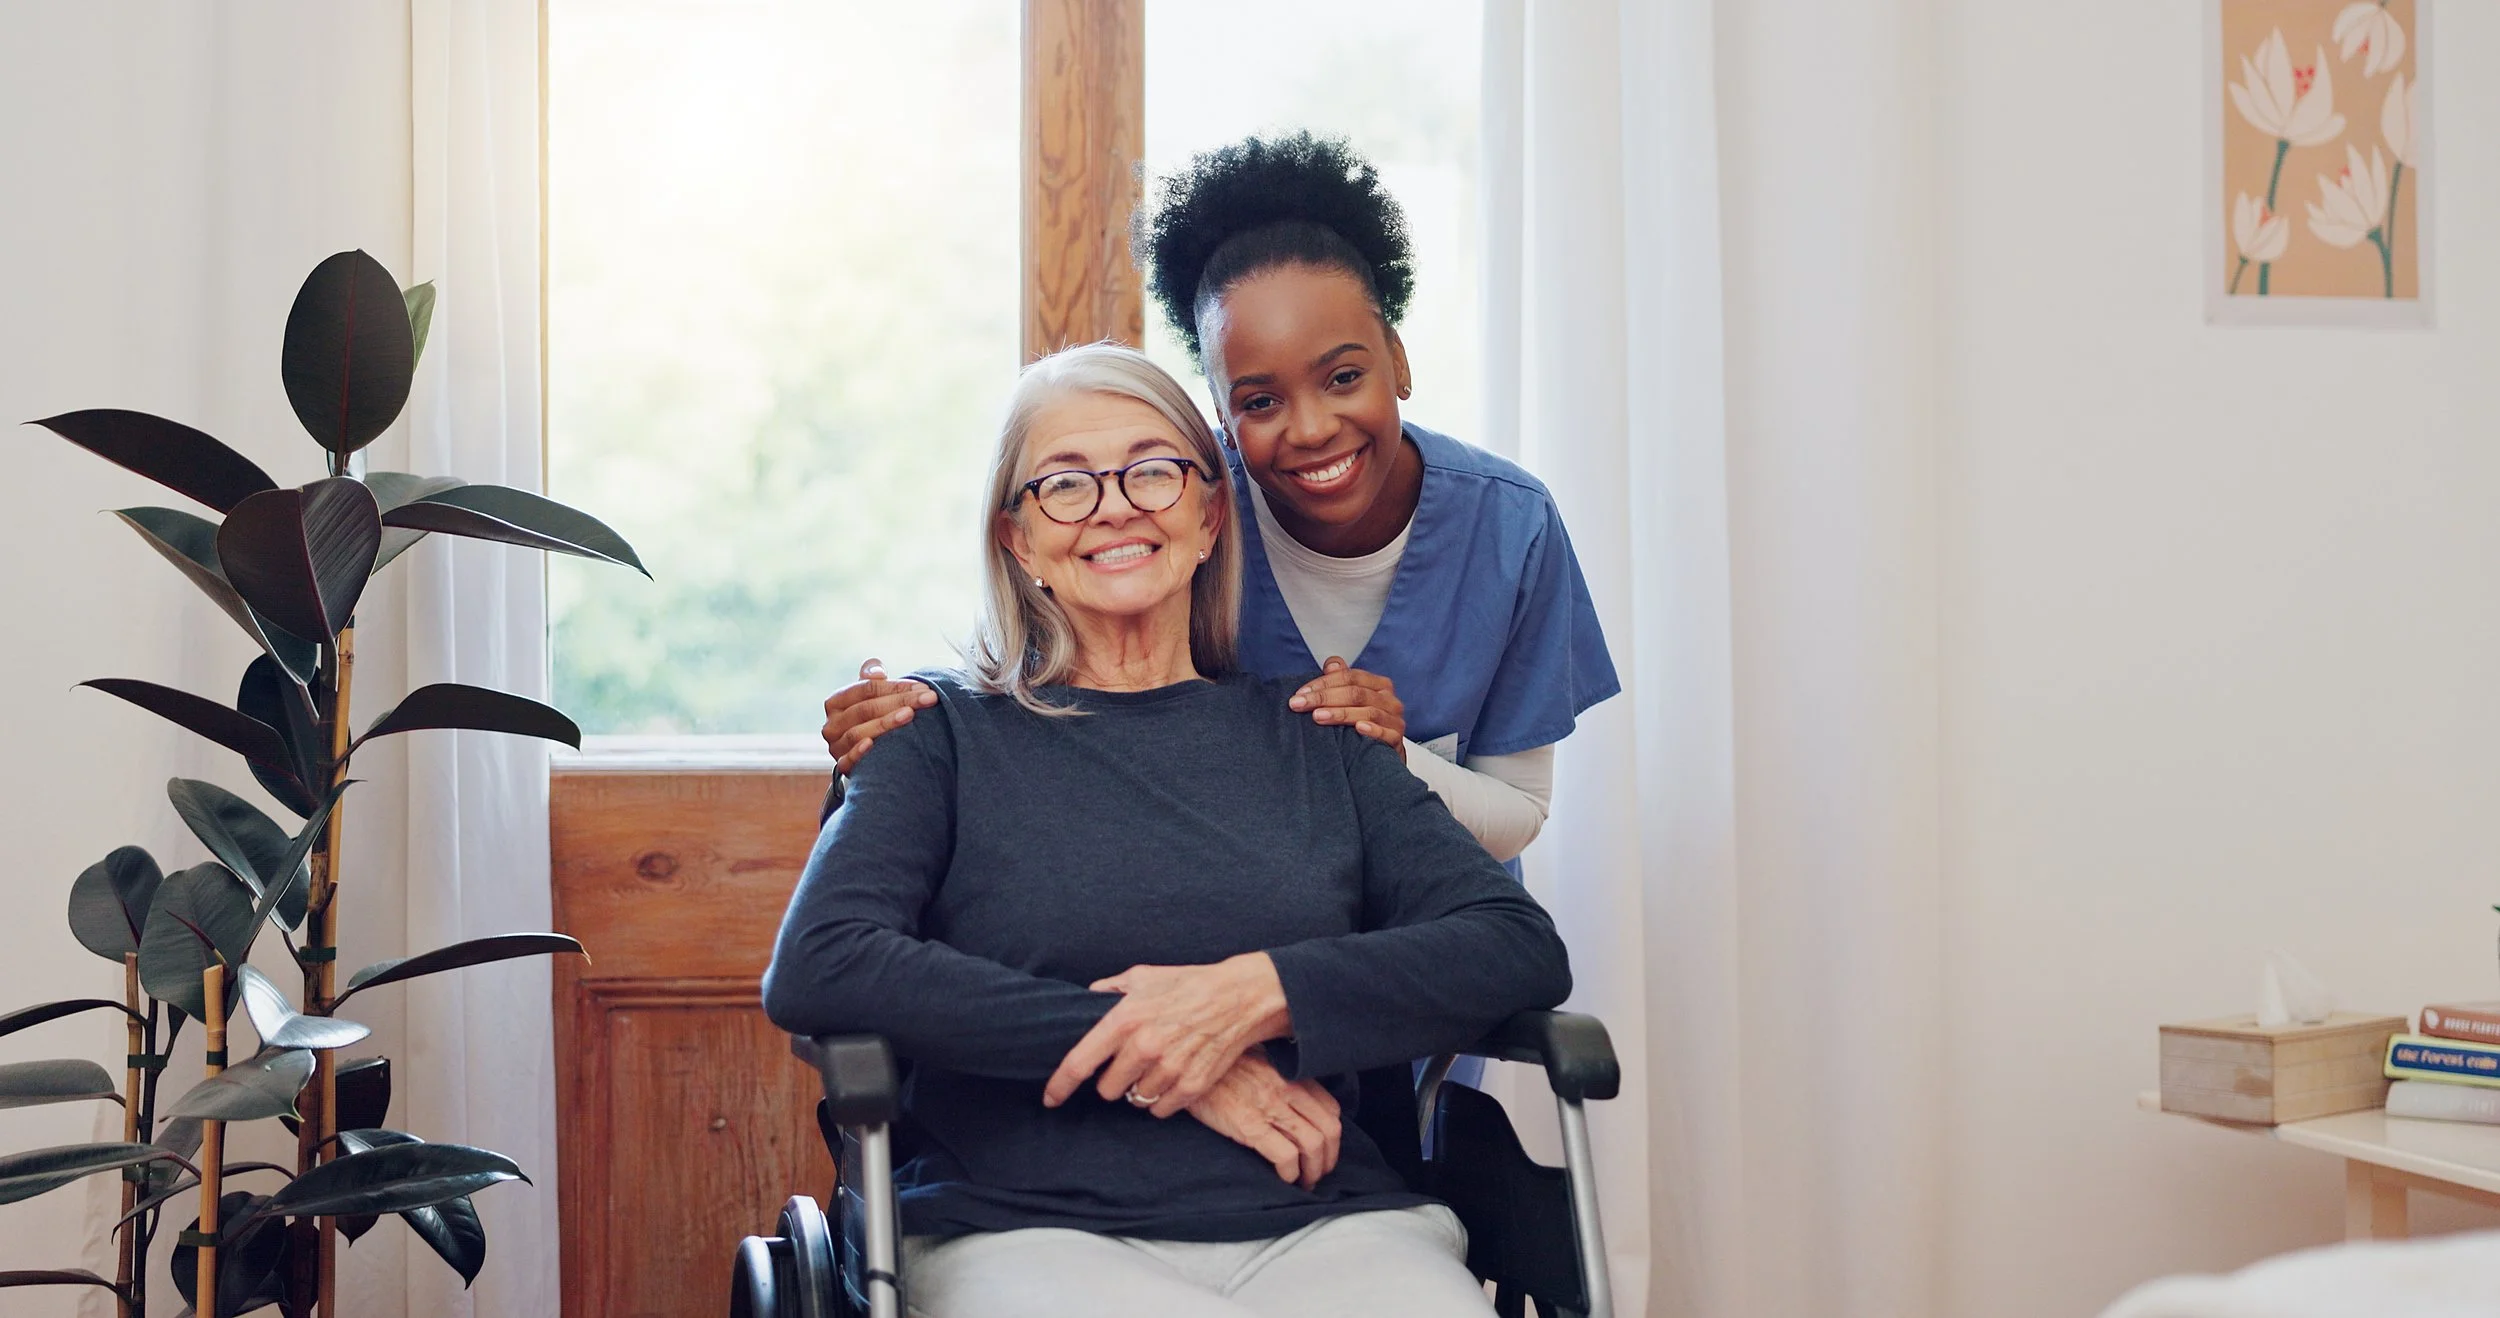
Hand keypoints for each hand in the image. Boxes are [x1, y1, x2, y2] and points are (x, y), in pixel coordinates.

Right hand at [820, 658, 935, 772]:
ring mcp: (836, 746)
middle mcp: (832, 724)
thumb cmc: (871, 717)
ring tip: (910, 715)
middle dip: (900, 701)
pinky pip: (847, 760)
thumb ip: (872, 678)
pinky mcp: (842, 766)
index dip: (895, 686)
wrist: (867, 756)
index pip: (866, 688)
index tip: (923, 687)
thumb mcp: (869, 696)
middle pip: (865, 709)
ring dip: (885, 723)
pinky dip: (858, 752)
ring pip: (858, 732)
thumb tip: (877, 671)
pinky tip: (872, 743)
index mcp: (836, 701)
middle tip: (928, 699)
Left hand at [1042, 954, 1292, 1117]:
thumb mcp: (1143, 976)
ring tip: (1154, 1068)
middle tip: (1129, 1064)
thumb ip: (1109, 989)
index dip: (1059, 1085)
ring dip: (1139, 1089)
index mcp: (1125, 1019)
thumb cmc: (1188, 984)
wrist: (1239, 997)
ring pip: (1135, 1100)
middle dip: (1113, 1080)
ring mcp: (1169, 1068)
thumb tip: (1087, 999)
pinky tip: (1171, 1078)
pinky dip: (1162, 1099)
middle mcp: (1144, 1046)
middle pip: (1108, 1089)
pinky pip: (1161, 1108)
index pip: (1080, 1063)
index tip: (1050, 1098)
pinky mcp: (1192, 1085)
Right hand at [1183, 1049, 1341, 1190]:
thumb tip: (1294, 1107)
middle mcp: (1286, 1089)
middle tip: (1319, 1174)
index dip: (1332, 1136)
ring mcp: (1269, 1107)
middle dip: (1328, 1159)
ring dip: (1313, 1171)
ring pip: (1313, 1145)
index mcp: (1289, 1075)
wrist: (1185, 1068)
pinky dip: (1291, 1174)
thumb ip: (1279, 1080)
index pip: (1331, 1108)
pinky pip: (1285, 1156)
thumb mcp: (1256, 1065)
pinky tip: (1284, 1179)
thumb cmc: (1219, 1070)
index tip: (1324, 1150)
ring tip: (1304, 1182)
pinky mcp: (1249, 1125)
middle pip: (1328, 1130)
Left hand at [1288, 658, 1405, 760]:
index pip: (1349, 677)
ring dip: (1341, 714)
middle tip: (1299, 704)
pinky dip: (1372, 730)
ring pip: (1368, 712)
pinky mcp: (1396, 740)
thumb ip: (1342, 681)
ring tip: (1318, 716)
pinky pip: (1386, 733)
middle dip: (1324, 697)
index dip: (1323, 683)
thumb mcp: (1353, 701)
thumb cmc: (1366, 725)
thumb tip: (1331, 664)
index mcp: (1378, 685)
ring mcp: (1395, 720)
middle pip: (1356, 693)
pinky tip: (1358, 728)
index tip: (1300, 693)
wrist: (1383, 758)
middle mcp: (1389, 700)